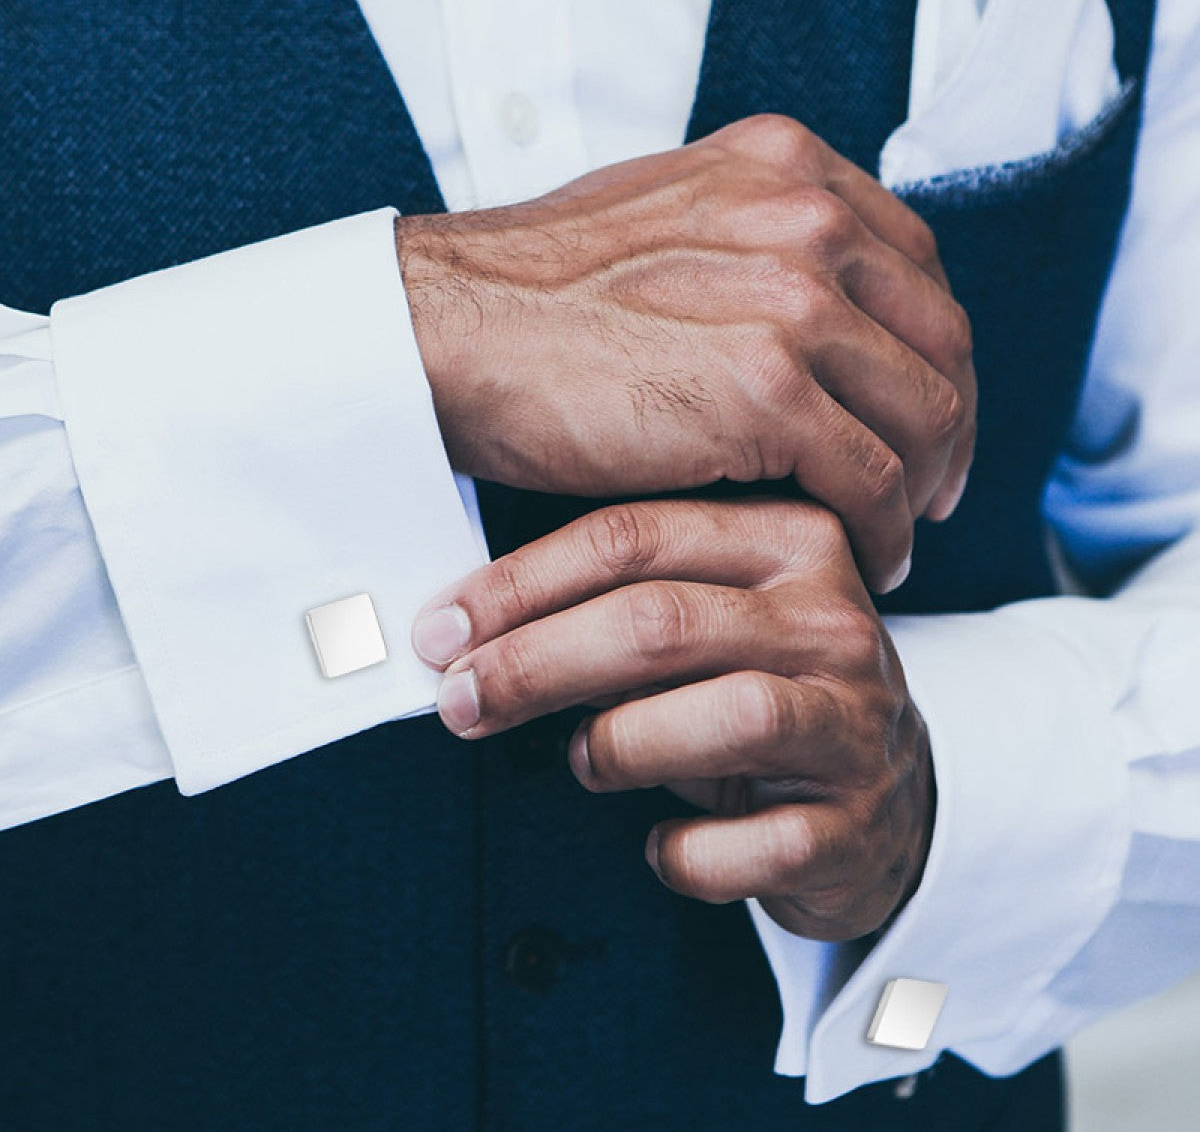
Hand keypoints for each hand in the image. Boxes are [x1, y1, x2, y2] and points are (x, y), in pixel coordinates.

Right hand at [398, 114, 974, 591]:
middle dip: (947, 428)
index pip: (916, 268)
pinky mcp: (765, 389)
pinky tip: (861, 556)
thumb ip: (753, 244)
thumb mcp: (666, 222)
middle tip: (931, 490)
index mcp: (785, 168)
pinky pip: (871, 477)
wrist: (449, 333)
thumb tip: (813, 309)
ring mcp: (791, 301)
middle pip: (939, 340)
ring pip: (921, 414)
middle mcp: (806, 218)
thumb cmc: (535, 295)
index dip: (934, 353)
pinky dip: (882, 528)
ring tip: (895, 535)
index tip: (925, 413)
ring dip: (920, 489)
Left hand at [412, 498, 935, 939]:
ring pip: (726, 717)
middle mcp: (835, 623)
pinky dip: (686, 855)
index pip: (637, 538)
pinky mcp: (859, 824)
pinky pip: (754, 845)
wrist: (887, 798)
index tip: (444, 632)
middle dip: (538, 663)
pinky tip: (662, 846)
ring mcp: (857, 723)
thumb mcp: (709, 626)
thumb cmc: (763, 695)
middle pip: (664, 622)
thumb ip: (619, 608)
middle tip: (463, 702)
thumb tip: (474, 630)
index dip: (522, 586)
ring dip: (621, 744)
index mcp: (791, 544)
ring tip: (588, 760)